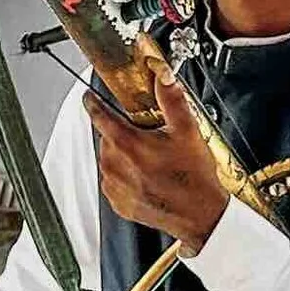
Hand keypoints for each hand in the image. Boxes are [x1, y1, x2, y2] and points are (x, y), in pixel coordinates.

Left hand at [89, 65, 225, 249]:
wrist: (200, 215)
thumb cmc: (194, 177)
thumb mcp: (187, 130)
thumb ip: (171, 98)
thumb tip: (163, 75)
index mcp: (126, 143)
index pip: (98, 115)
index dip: (93, 102)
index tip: (89, 97)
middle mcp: (114, 165)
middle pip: (108, 137)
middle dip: (125, 134)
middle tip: (150, 139)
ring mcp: (114, 186)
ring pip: (111, 158)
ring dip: (126, 155)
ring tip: (153, 162)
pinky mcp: (118, 202)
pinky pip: (115, 180)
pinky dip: (127, 176)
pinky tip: (149, 177)